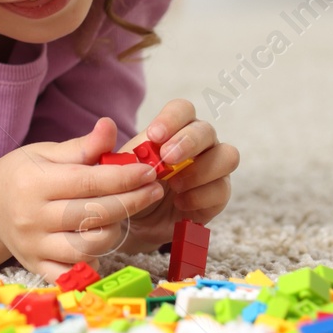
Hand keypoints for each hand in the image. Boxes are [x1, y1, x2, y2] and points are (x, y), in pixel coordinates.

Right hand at [0, 117, 166, 279]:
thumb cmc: (22, 174)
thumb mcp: (45, 153)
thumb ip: (81, 146)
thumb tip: (110, 126)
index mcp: (33, 183)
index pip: (88, 182)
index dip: (123, 178)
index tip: (148, 172)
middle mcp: (31, 217)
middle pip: (93, 215)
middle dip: (130, 202)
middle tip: (152, 190)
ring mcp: (33, 247)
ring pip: (88, 248)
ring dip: (114, 231)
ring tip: (122, 214)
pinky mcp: (36, 267)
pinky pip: (73, 275)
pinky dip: (92, 263)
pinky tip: (102, 243)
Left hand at [119, 98, 238, 251]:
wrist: (134, 223)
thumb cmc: (126, 187)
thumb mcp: (111, 169)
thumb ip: (105, 148)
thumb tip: (105, 124)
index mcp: (173, 130)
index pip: (183, 109)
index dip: (172, 119)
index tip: (154, 136)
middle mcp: (198, 144)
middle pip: (206, 130)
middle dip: (188, 142)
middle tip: (167, 159)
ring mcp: (212, 168)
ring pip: (227, 155)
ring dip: (201, 169)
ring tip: (175, 185)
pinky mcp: (217, 194)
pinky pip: (222, 189)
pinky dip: (200, 196)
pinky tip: (180, 203)